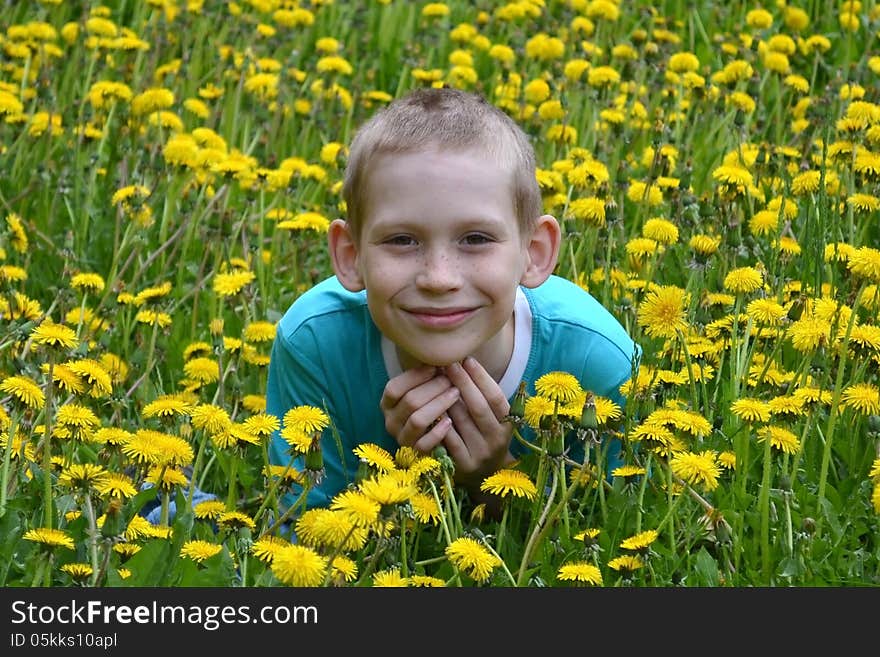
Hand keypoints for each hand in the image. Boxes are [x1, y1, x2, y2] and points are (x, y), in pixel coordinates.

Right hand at [380, 365, 459, 449]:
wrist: (435, 437)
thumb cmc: (430, 404)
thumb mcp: (423, 389)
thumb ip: (426, 376)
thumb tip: (442, 359)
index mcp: (388, 404)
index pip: (394, 388)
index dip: (415, 376)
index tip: (435, 367)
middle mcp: (391, 421)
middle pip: (410, 401)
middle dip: (434, 388)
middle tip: (452, 379)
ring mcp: (402, 438)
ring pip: (418, 420)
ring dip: (439, 404)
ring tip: (455, 394)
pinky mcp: (415, 454)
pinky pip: (425, 444)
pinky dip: (438, 432)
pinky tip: (450, 422)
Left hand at [437, 357, 514, 491]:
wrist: (483, 476)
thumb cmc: (484, 436)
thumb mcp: (493, 419)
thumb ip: (483, 396)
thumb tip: (465, 362)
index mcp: (508, 424)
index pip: (496, 397)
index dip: (482, 378)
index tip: (468, 359)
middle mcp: (497, 439)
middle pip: (478, 407)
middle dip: (462, 382)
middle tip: (449, 363)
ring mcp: (480, 453)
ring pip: (461, 421)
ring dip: (446, 398)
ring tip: (436, 379)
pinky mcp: (463, 464)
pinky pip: (447, 438)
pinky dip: (438, 421)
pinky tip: (429, 406)